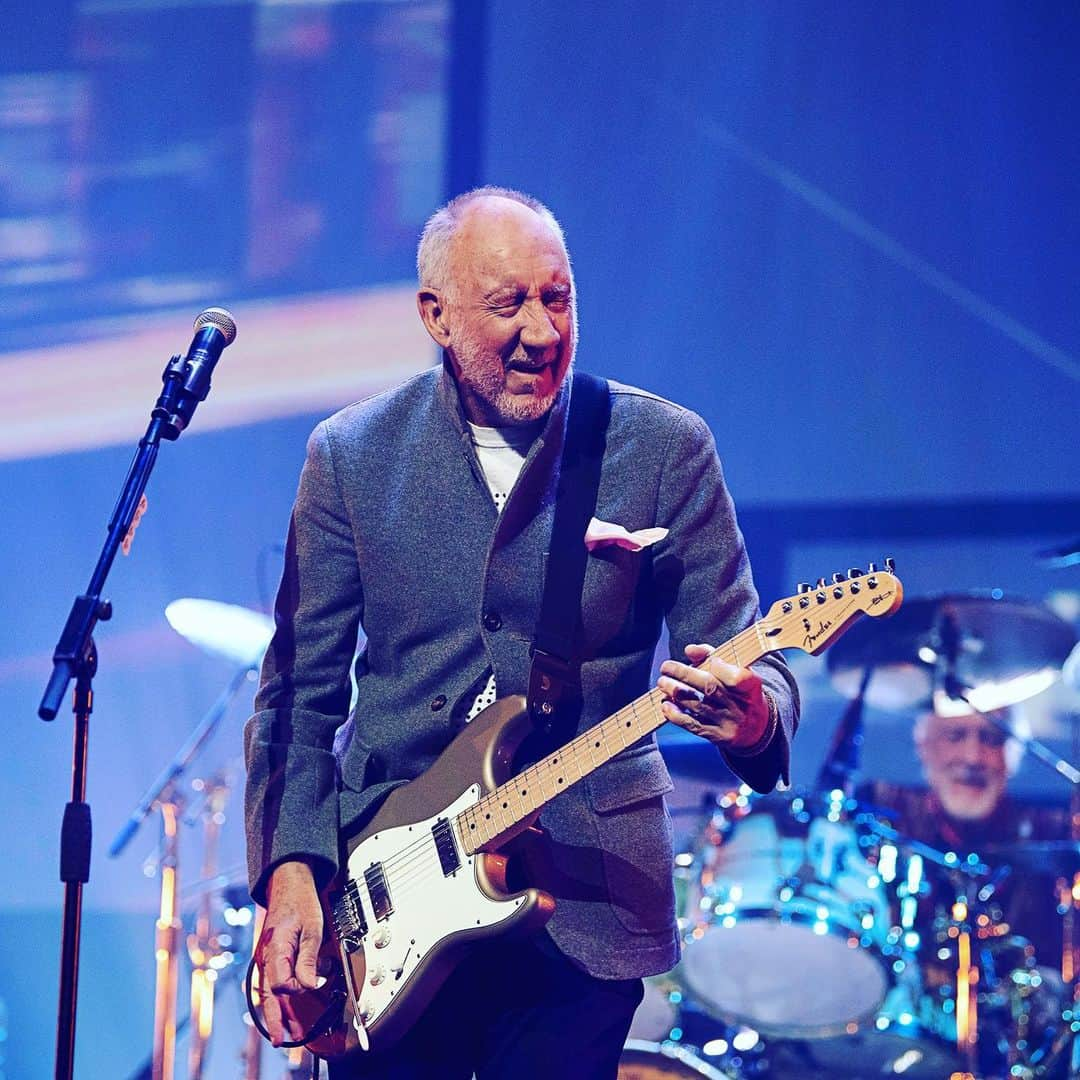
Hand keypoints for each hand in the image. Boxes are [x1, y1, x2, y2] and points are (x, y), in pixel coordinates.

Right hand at [256, 860, 324, 1045]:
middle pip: (267, 994)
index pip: (282, 982)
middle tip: (284, 1039)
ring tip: (284, 1033)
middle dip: (276, 1018)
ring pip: (266, 991)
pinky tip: (280, 1010)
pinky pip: (268, 982)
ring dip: (275, 1012)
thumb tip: (311, 984)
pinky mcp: (269, 956)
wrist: (288, 882)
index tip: (316, 982)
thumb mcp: (312, 927)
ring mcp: (265, 956)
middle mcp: (266, 955)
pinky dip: (274, 998)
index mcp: (275, 948)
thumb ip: (309, 957)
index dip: (299, 988)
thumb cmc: (300, 901)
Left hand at [658, 643, 769, 749]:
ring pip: (698, 706)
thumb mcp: (736, 671)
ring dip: (675, 692)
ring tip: (663, 682)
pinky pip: (693, 725)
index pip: (736, 677)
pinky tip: (666, 705)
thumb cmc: (740, 692)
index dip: (719, 667)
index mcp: (750, 686)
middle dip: (684, 675)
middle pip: (710, 688)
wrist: (756, 728)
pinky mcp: (718, 736)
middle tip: (666, 667)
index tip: (706, 659)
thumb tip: (690, 650)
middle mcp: (742, 705)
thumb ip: (712, 656)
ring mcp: (730, 723)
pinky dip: (676, 715)